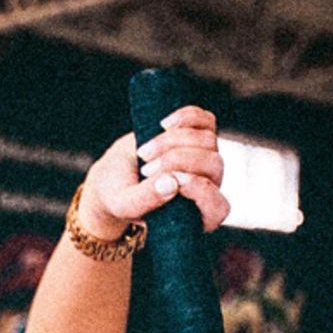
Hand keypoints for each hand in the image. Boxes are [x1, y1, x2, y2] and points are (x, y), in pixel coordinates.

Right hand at [77, 106, 228, 239]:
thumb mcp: (123, 204)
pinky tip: (163, 124)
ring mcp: (206, 159)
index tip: (170, 181)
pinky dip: (186, 117)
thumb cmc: (120, 195)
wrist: (115, 174)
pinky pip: (206, 120)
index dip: (199, 189)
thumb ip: (145, 200)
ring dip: (172, 141)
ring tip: (143, 152)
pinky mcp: (200, 135)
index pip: (218, 207)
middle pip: (213, 165)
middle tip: (145, 169)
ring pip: (207, 141)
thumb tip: (173, 183)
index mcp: (196, 215)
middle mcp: (208, 187)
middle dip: (177, 160)